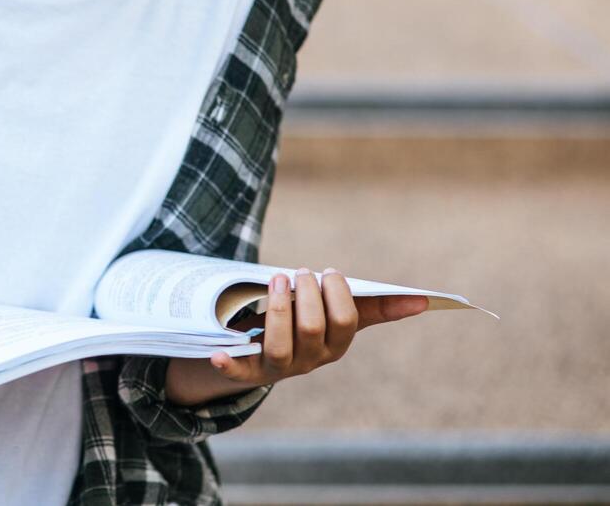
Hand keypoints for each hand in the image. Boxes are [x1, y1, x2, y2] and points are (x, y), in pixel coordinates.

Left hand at [166, 267, 428, 404]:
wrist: (258, 351)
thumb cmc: (304, 323)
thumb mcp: (335, 313)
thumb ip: (372, 306)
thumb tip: (423, 301)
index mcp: (335, 345)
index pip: (345, 322)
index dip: (337, 294)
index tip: (329, 272)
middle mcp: (309, 360)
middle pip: (313, 329)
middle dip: (307, 295)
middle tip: (301, 271)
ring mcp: (277, 367)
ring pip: (279, 344)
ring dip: (278, 309)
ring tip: (276, 279)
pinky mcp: (246, 369)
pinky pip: (238, 370)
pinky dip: (229, 364)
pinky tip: (217, 355)